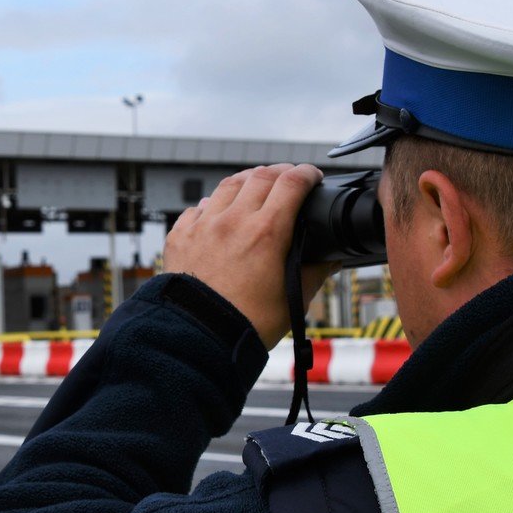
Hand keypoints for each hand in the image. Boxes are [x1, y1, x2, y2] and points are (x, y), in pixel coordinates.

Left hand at [163, 163, 337, 349]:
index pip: (292, 183)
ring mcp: (203, 226)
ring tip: (256, 184)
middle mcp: (233, 221)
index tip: (313, 176)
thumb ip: (315, 272)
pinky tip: (217, 213)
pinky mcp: (180, 236)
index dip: (307, 174)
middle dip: (280, 172)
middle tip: (289, 177)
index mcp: (266, 232)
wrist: (198, 339)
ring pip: (228, 185)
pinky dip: (212, 205)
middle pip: (260, 177)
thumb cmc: (246, 324)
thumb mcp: (292, 299)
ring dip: (247, 180)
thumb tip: (332, 259)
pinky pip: (197, 208)